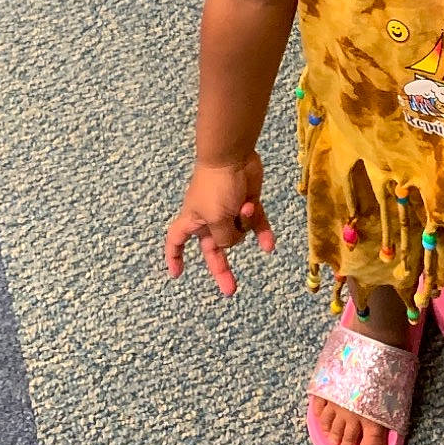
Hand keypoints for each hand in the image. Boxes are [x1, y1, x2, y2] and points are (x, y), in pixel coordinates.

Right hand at [163, 152, 274, 294]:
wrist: (234, 155)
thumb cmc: (217, 186)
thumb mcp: (216, 219)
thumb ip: (223, 238)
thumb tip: (232, 243)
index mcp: (193, 221)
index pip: (176, 242)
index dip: (174, 257)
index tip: (177, 273)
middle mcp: (209, 218)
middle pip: (213, 248)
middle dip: (221, 268)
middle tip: (231, 289)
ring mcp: (229, 210)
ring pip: (239, 233)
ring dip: (246, 226)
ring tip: (246, 208)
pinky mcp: (247, 202)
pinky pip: (256, 223)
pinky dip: (262, 232)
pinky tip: (269, 245)